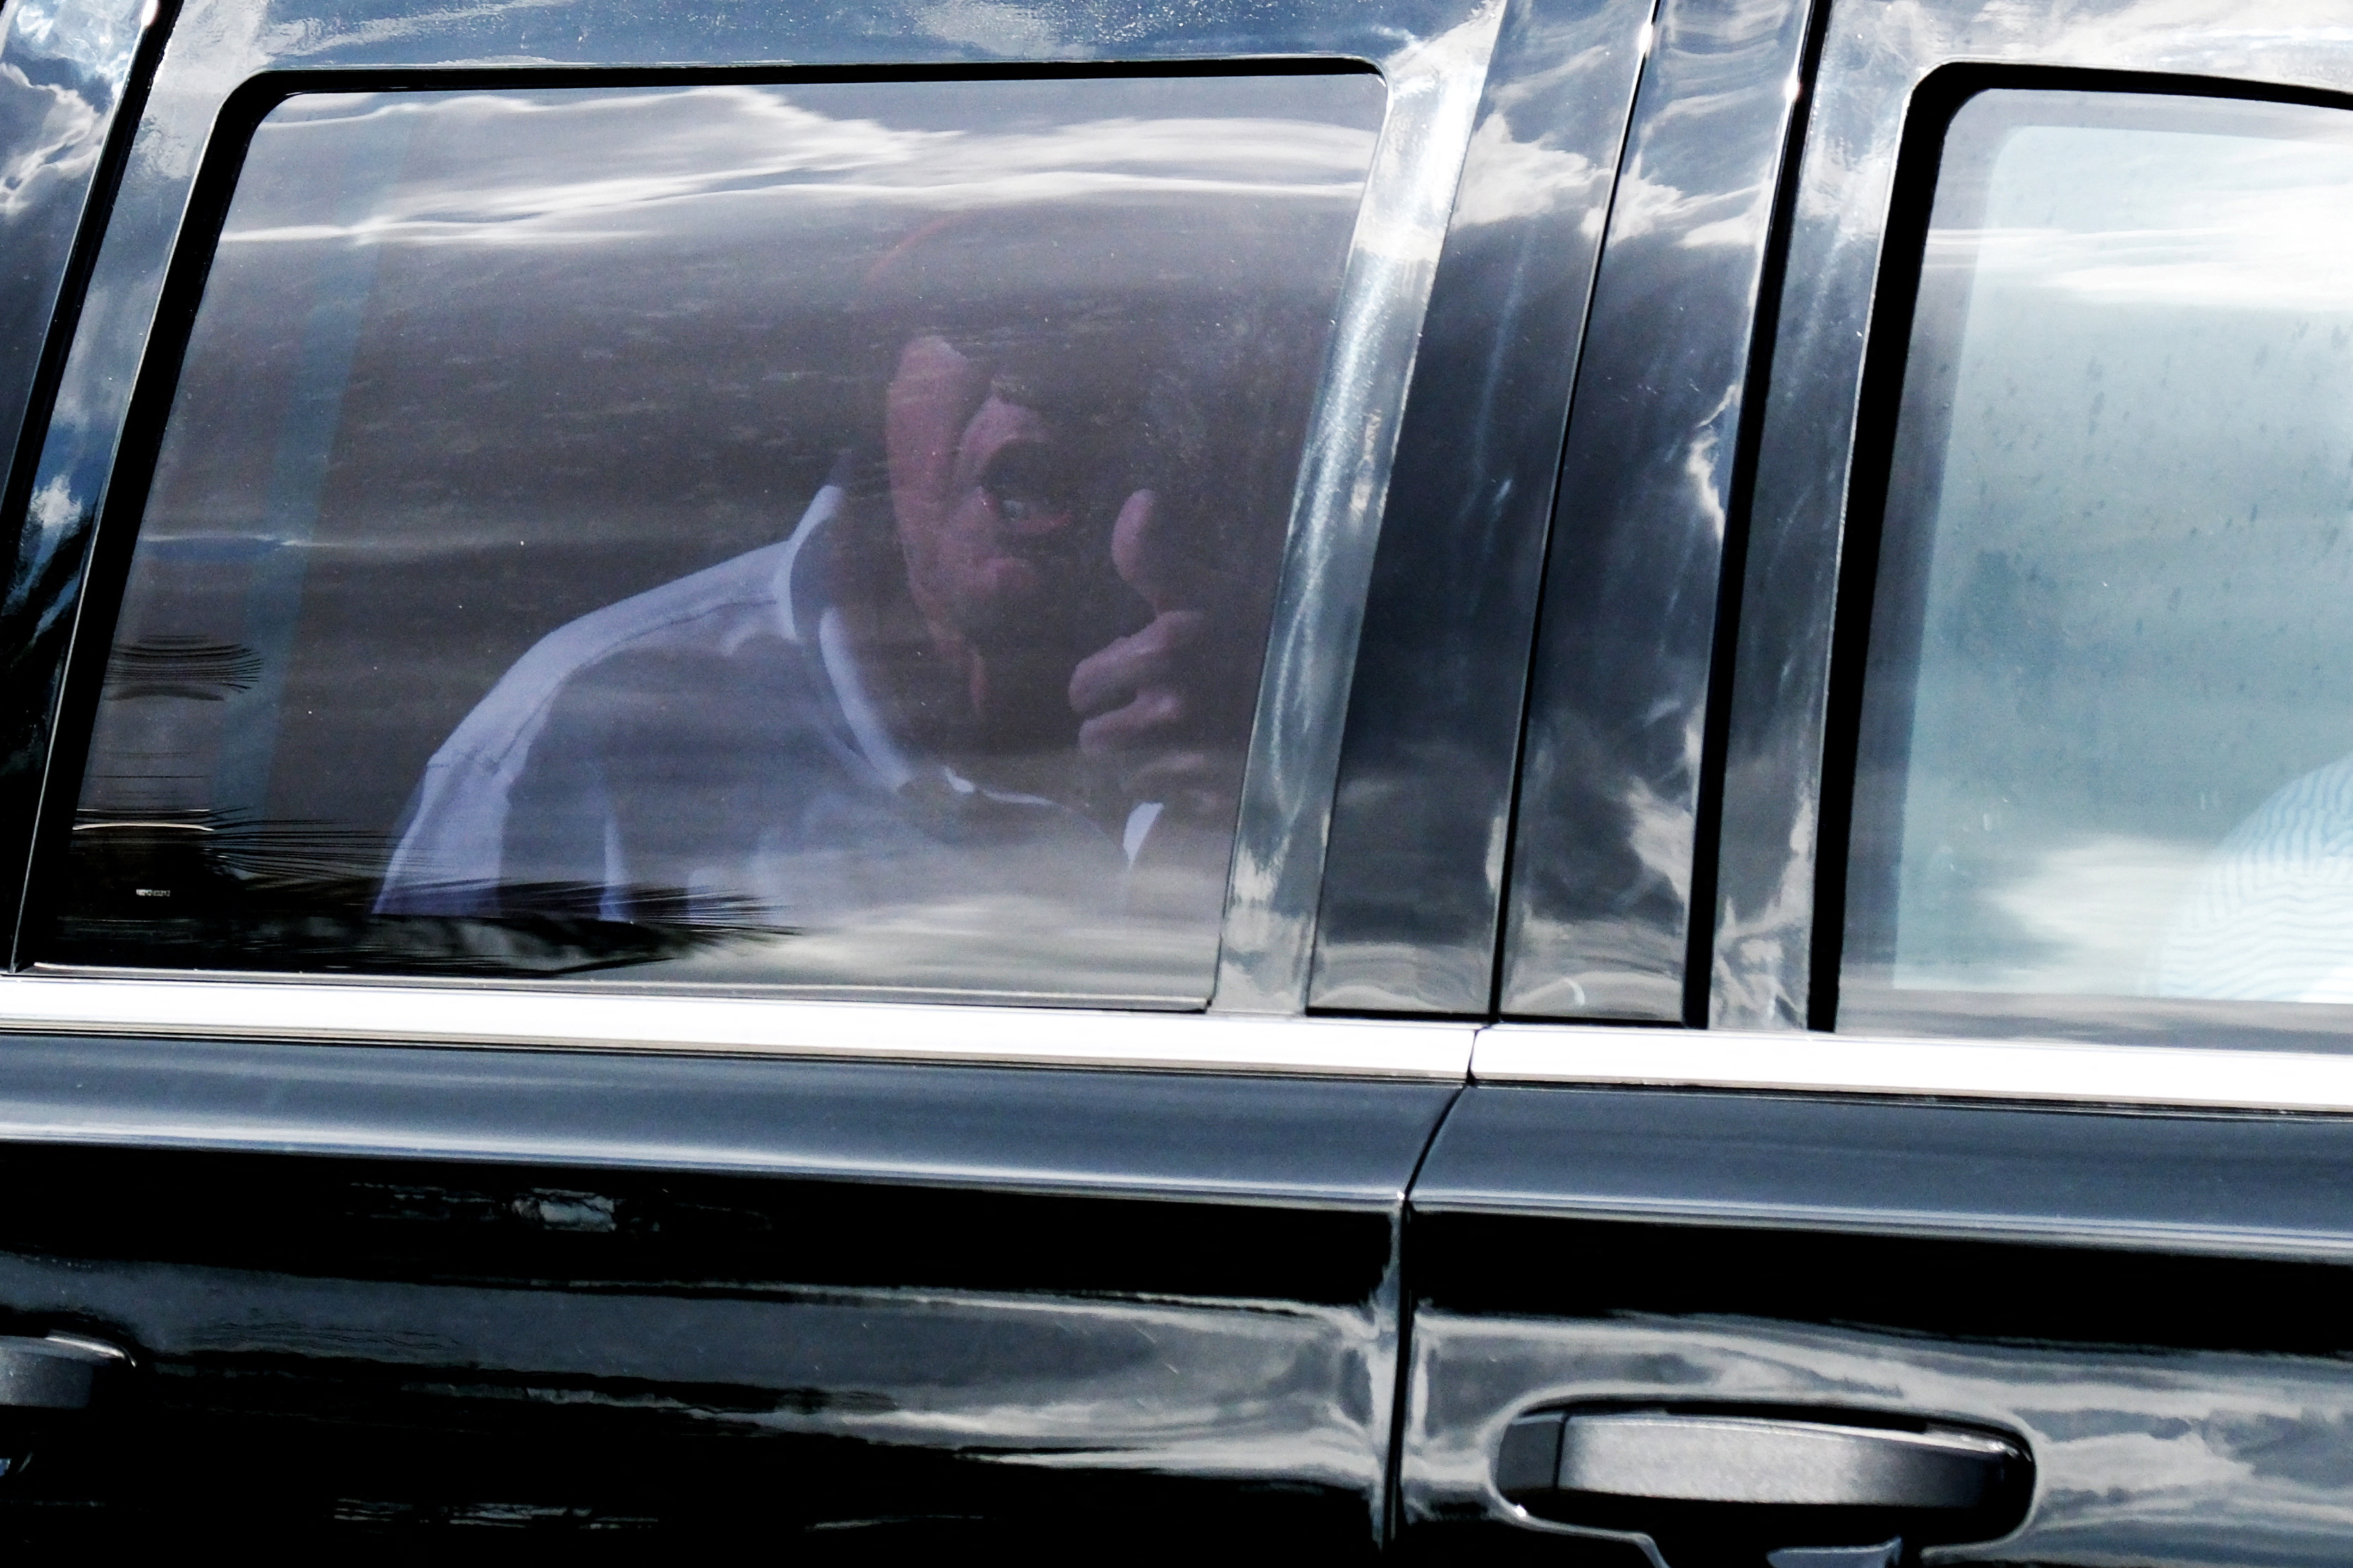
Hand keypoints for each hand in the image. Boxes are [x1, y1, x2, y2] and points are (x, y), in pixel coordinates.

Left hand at [1066, 489, 1242, 815]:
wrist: (1346, 689)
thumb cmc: (1268, 629)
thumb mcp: (1212, 586)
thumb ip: (1154, 554)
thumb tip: (1141, 499)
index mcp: (1166, 644)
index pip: (1086, 686)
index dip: (1094, 685)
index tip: (1111, 681)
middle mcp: (1171, 703)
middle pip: (1096, 740)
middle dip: (1114, 727)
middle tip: (1147, 713)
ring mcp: (1193, 759)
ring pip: (1131, 777)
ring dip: (1144, 761)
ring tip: (1179, 741)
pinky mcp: (1213, 802)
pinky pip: (1172, 806)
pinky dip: (1183, 792)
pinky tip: (1211, 767)